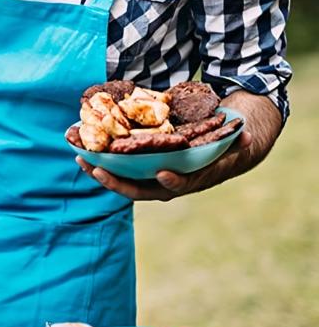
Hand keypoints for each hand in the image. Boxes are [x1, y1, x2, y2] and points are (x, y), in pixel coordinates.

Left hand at [76, 129, 251, 200]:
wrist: (219, 151)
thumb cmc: (227, 146)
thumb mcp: (236, 144)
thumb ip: (238, 142)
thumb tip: (245, 137)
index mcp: (192, 179)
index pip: (179, 186)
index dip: (170, 182)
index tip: (161, 174)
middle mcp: (168, 183)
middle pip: (139, 189)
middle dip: (116, 182)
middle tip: (97, 169)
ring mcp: (152, 178)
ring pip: (123, 181)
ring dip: (101, 172)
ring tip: (81, 158)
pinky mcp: (140, 170)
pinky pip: (118, 169)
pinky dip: (101, 161)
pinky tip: (83, 150)